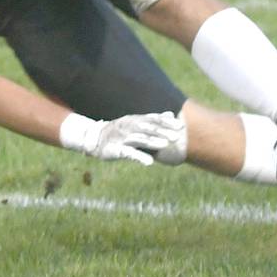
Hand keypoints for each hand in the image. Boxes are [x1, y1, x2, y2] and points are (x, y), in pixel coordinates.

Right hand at [67, 111, 183, 163]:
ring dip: (152, 141)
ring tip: (165, 145)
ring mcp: (122, 138)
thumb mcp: (136, 124)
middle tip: (177, 136)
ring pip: (139, 139)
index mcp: (135, 120)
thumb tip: (169, 114)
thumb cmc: (120, 132)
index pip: (153, 120)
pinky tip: (149, 162)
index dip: (166, 123)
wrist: (95, 139)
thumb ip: (153, 120)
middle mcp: (129, 127)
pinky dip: (139, 157)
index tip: (180, 126)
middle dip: (162, 132)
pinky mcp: (116, 150)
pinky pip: (128, 153)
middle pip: (147, 128)